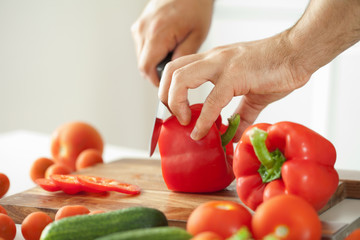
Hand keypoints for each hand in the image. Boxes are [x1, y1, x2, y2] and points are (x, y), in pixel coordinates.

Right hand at [131, 0, 213, 85]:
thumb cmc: (195, 6)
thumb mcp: (197, 35)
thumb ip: (183, 57)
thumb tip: (173, 75)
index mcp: (157, 33)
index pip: (146, 68)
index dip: (156, 81)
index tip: (166, 86)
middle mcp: (143, 29)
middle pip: (142, 64)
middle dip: (156, 72)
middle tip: (174, 71)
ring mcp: (139, 26)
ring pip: (141, 56)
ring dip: (154, 61)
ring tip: (173, 53)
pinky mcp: (139, 25)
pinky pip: (142, 46)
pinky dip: (152, 51)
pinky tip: (167, 45)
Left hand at [158, 32, 310, 140]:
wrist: (299, 53)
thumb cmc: (276, 68)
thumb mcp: (252, 94)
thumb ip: (240, 115)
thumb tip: (234, 135)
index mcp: (213, 61)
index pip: (178, 70)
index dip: (169, 92)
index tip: (175, 114)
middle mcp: (213, 59)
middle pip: (171, 70)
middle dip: (165, 96)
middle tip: (175, 117)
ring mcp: (223, 65)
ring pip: (181, 78)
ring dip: (176, 103)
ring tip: (185, 122)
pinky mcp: (236, 75)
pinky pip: (212, 100)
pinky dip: (203, 120)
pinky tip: (202, 132)